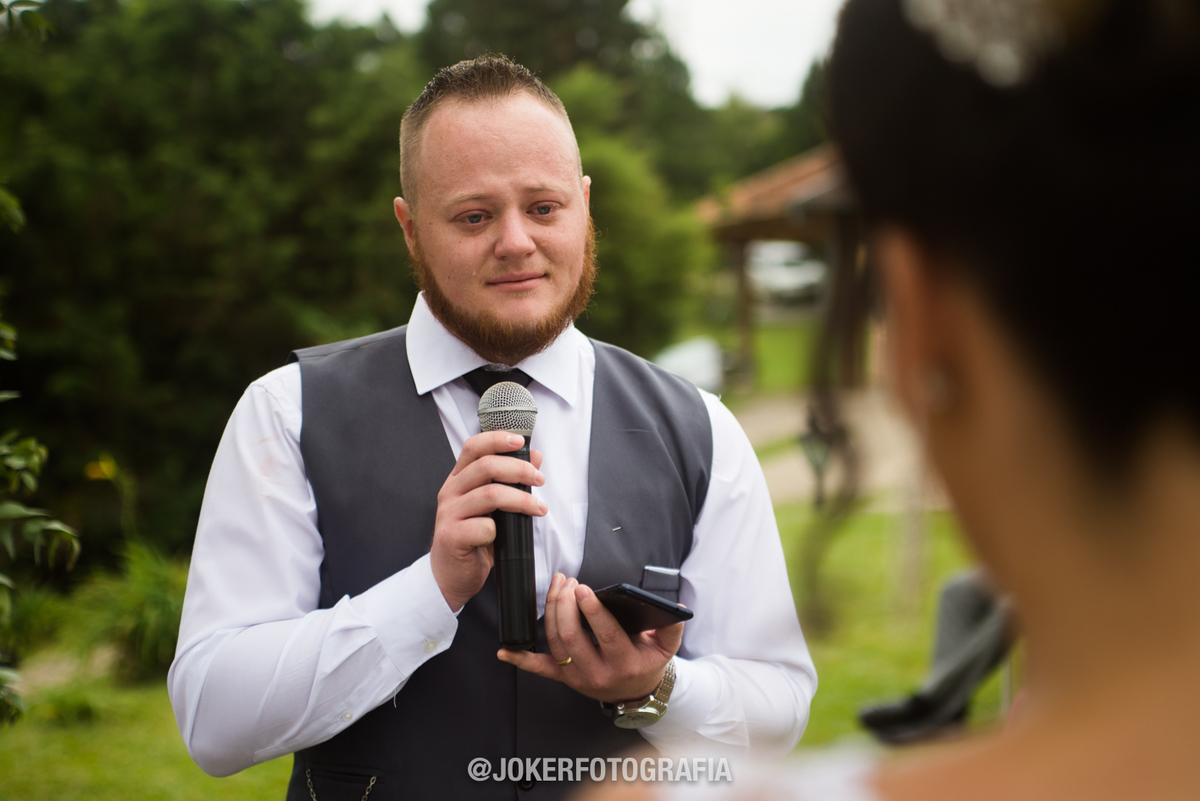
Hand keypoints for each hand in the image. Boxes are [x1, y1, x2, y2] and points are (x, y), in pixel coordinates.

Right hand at [431, 431, 545, 611]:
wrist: (451, 576)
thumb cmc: (473, 539)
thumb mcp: (493, 507)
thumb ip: (510, 481)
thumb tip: (535, 456)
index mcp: (458, 479)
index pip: (474, 447)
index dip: (497, 439)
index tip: (521, 442)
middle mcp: (450, 492)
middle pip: (486, 466)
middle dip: (520, 469)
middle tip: (540, 480)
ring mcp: (449, 514)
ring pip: (490, 494)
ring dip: (521, 499)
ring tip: (539, 508)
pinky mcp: (451, 537)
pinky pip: (484, 527)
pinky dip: (500, 530)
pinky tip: (504, 537)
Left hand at [497, 574, 682, 702]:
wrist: (635, 693)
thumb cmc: (647, 662)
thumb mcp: (665, 646)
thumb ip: (672, 626)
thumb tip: (675, 608)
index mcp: (624, 664)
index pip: (606, 635)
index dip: (593, 611)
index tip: (583, 589)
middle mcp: (597, 674)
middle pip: (573, 636)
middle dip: (565, 604)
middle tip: (567, 581)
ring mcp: (576, 678)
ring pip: (556, 643)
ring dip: (551, 611)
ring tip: (557, 585)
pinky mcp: (563, 678)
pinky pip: (539, 669)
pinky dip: (520, 659)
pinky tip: (504, 651)